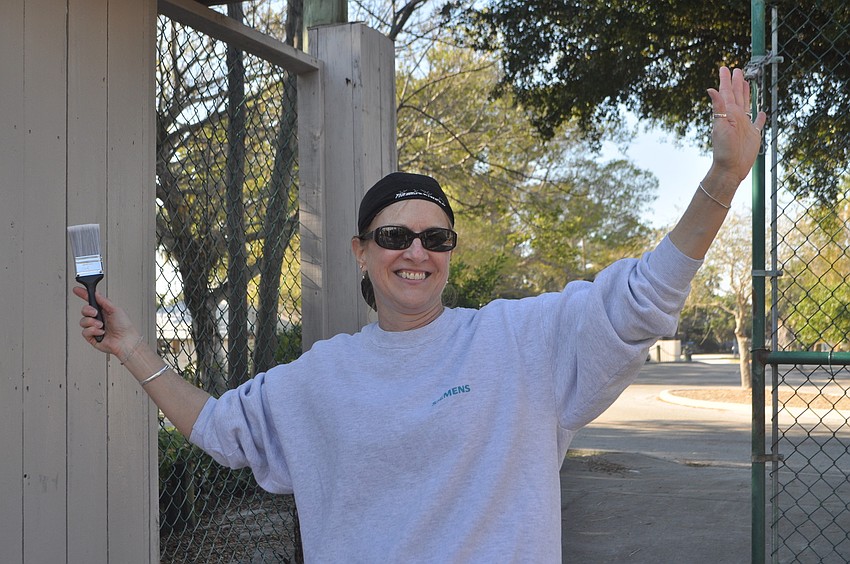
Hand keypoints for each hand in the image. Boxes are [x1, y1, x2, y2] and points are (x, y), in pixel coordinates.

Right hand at [73, 286, 139, 359]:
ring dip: (92, 322)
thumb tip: (96, 293)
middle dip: (88, 310)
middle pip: (84, 310)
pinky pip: (85, 332)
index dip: (83, 294)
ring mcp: (94, 328)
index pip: (91, 301)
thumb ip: (104, 301)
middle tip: (95, 313)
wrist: (125, 341)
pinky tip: (101, 333)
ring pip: (83, 321)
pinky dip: (93, 331)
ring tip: (102, 325)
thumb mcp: (115, 310)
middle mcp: (97, 318)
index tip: (76, 289)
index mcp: (103, 310)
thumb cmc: (124, 326)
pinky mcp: (91, 337)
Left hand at [707, 66, 766, 184]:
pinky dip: (760, 116)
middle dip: (736, 82)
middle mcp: (736, 117)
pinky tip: (761, 111)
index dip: (726, 80)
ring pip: (747, 104)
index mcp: (728, 113)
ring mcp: (745, 125)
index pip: (726, 92)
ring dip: (746, 93)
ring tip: (746, 82)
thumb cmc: (724, 149)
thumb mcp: (720, 126)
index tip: (725, 68)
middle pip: (737, 95)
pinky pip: (758, 122)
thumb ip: (718, 107)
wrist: (731, 168)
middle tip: (736, 69)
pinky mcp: (753, 135)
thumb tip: (711, 89)